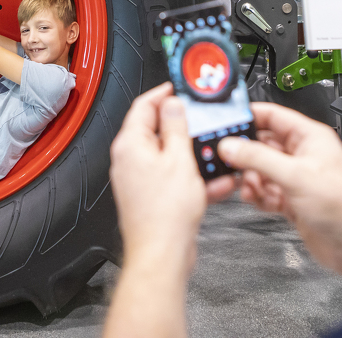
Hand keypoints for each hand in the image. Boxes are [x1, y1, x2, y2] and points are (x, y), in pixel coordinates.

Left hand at [109, 83, 205, 277]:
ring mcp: (138, 179)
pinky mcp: (150, 196)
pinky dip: (192, 177)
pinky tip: (213, 184)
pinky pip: (173, 178)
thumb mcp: (180, 160)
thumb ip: (177, 127)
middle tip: (201, 120)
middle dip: (183, 127)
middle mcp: (128, 160)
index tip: (179, 88)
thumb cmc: (164, 214)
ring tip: (213, 156)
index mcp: (130, 144)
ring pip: (169, 156)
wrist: (162, 254)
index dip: (163, 93)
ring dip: (193, 155)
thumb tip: (173, 104)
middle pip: (156, 130)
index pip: (143, 106)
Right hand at [216, 103, 341, 309]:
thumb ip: (258, 158)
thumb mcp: (295, 175)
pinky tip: (260, 202)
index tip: (223, 123)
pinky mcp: (293, 200)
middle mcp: (303, 155)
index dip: (248, 117)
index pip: (272, 116)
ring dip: (251, 180)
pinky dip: (259, 197)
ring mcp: (297, 178)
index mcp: (309, 137)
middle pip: (262, 145)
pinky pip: (266, 191)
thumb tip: (231, 146)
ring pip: (261, 170)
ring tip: (250, 188)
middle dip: (245, 155)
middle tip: (227, 162)